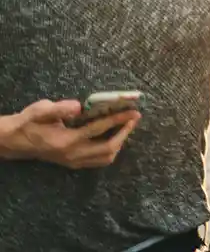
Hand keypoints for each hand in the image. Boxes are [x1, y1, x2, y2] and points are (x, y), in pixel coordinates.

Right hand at [0, 99, 140, 168]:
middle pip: (108, 149)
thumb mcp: (40, 111)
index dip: (117, 119)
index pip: (98, 130)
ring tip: (126, 126)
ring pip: (105, 158)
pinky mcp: (73, 163)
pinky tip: (113, 136)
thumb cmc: (28, 123)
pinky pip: (98, 161)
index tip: (131, 111)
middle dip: (124, 133)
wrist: (14, 141)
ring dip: (119, 143)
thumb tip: (79, 106)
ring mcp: (73, 161)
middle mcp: (72, 155)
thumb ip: (59, 108)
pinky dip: (110, 149)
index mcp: (66, 141)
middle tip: (134, 118)